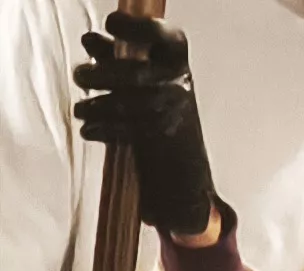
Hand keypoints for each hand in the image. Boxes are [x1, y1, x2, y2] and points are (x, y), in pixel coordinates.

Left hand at [75, 16, 217, 245]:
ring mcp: (174, 113)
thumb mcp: (138, 76)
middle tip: (81, 77)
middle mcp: (180, 85)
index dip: (139, 27)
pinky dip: (104, 131)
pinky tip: (90, 131)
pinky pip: (130, 131)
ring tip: (82, 111)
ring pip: (130, 104)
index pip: (165, 35)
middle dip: (102, 76)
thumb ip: (114, 55)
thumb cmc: (151, 111)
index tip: (112, 23)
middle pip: (136, 74)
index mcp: (178, 61)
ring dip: (98, 107)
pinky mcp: (163, 140)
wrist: (182, 175)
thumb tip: (90, 40)